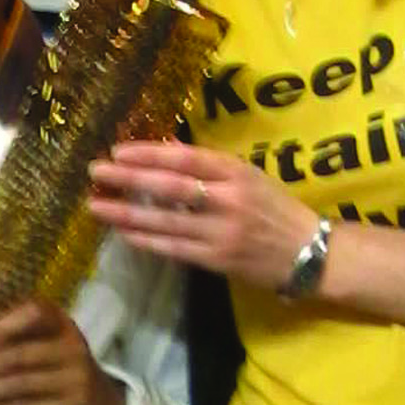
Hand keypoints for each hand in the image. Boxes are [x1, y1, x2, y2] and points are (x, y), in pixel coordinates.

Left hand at [0, 297, 125, 404]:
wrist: (103, 404)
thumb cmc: (61, 367)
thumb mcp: (49, 343)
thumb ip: (18, 338)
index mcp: (62, 323)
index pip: (37, 313)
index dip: (8, 325)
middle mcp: (72, 347)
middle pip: (19, 357)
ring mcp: (76, 379)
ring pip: (20, 386)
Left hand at [88, 141, 320, 291]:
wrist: (308, 252)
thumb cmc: (275, 208)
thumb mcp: (249, 176)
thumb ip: (208, 163)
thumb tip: (166, 145)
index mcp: (236, 172)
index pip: (185, 158)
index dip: (149, 153)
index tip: (118, 151)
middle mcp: (228, 199)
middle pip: (170, 186)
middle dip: (129, 179)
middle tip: (96, 173)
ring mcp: (221, 232)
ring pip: (165, 220)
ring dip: (126, 212)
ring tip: (96, 206)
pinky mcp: (217, 260)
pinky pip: (173, 248)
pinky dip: (146, 240)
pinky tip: (122, 232)